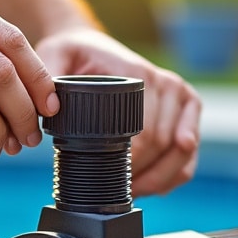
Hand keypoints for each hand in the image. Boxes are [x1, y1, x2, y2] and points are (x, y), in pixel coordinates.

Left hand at [35, 28, 200, 195]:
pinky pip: (189, 153)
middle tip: (114, 190)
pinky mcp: (189, 109)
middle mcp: (167, 84)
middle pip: (162, 146)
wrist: (93, 46)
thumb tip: (51, 108)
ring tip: (130, 190)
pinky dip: (172, 175)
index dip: (129, 163)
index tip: (110, 178)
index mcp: (140, 73)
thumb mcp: (54, 56)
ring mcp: (181, 97)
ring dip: (157, 180)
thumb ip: (49, 77)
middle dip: (139, 175)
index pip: (145, 131)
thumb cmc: (75, 54)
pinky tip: (150, 184)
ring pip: (180, 154)